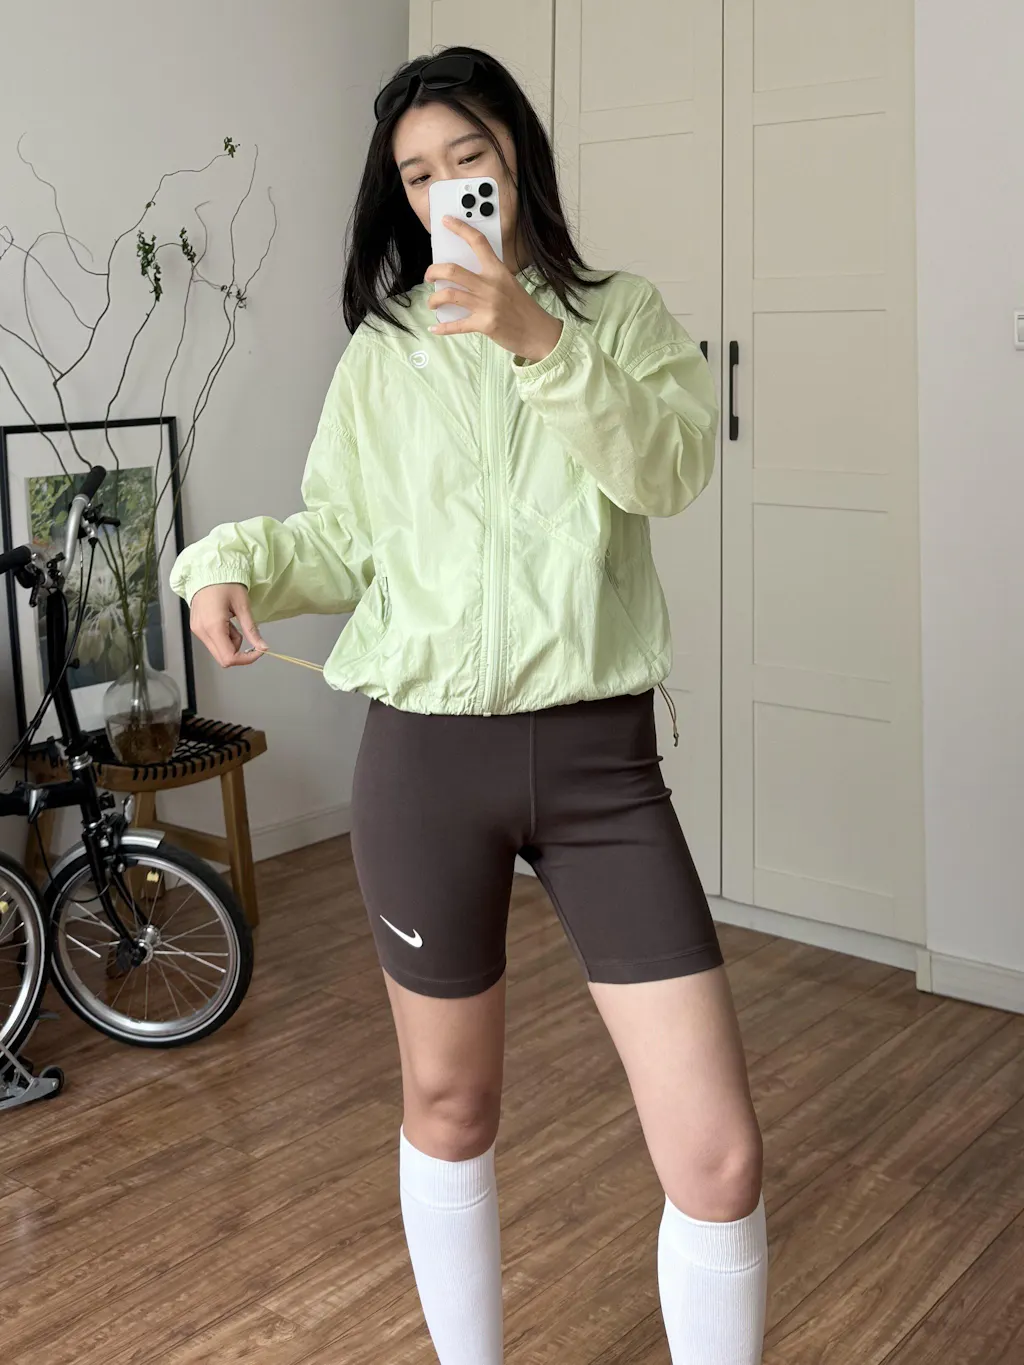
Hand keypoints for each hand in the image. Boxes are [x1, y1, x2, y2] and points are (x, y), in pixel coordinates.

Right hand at [189, 583, 266, 667]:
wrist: (208, 571)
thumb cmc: (226, 583)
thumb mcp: (243, 606)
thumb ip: (252, 630)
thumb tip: (263, 647)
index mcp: (213, 626)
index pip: (229, 658)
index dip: (246, 659)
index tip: (258, 651)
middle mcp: (202, 631)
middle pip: (222, 658)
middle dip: (239, 652)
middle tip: (248, 634)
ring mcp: (197, 630)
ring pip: (218, 650)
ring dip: (231, 642)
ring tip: (233, 621)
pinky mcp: (197, 628)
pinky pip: (213, 641)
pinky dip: (223, 636)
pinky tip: (225, 621)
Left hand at [425, 216, 562, 361]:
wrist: (538, 333)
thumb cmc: (523, 308)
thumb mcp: (509, 284)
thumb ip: (489, 278)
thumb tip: (462, 277)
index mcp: (498, 271)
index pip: (478, 242)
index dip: (460, 228)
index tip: (446, 221)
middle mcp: (491, 285)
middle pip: (452, 271)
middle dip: (433, 272)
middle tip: (430, 277)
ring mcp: (487, 305)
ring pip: (449, 295)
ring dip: (434, 299)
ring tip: (433, 302)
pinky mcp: (484, 324)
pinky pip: (456, 325)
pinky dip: (442, 328)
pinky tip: (434, 328)